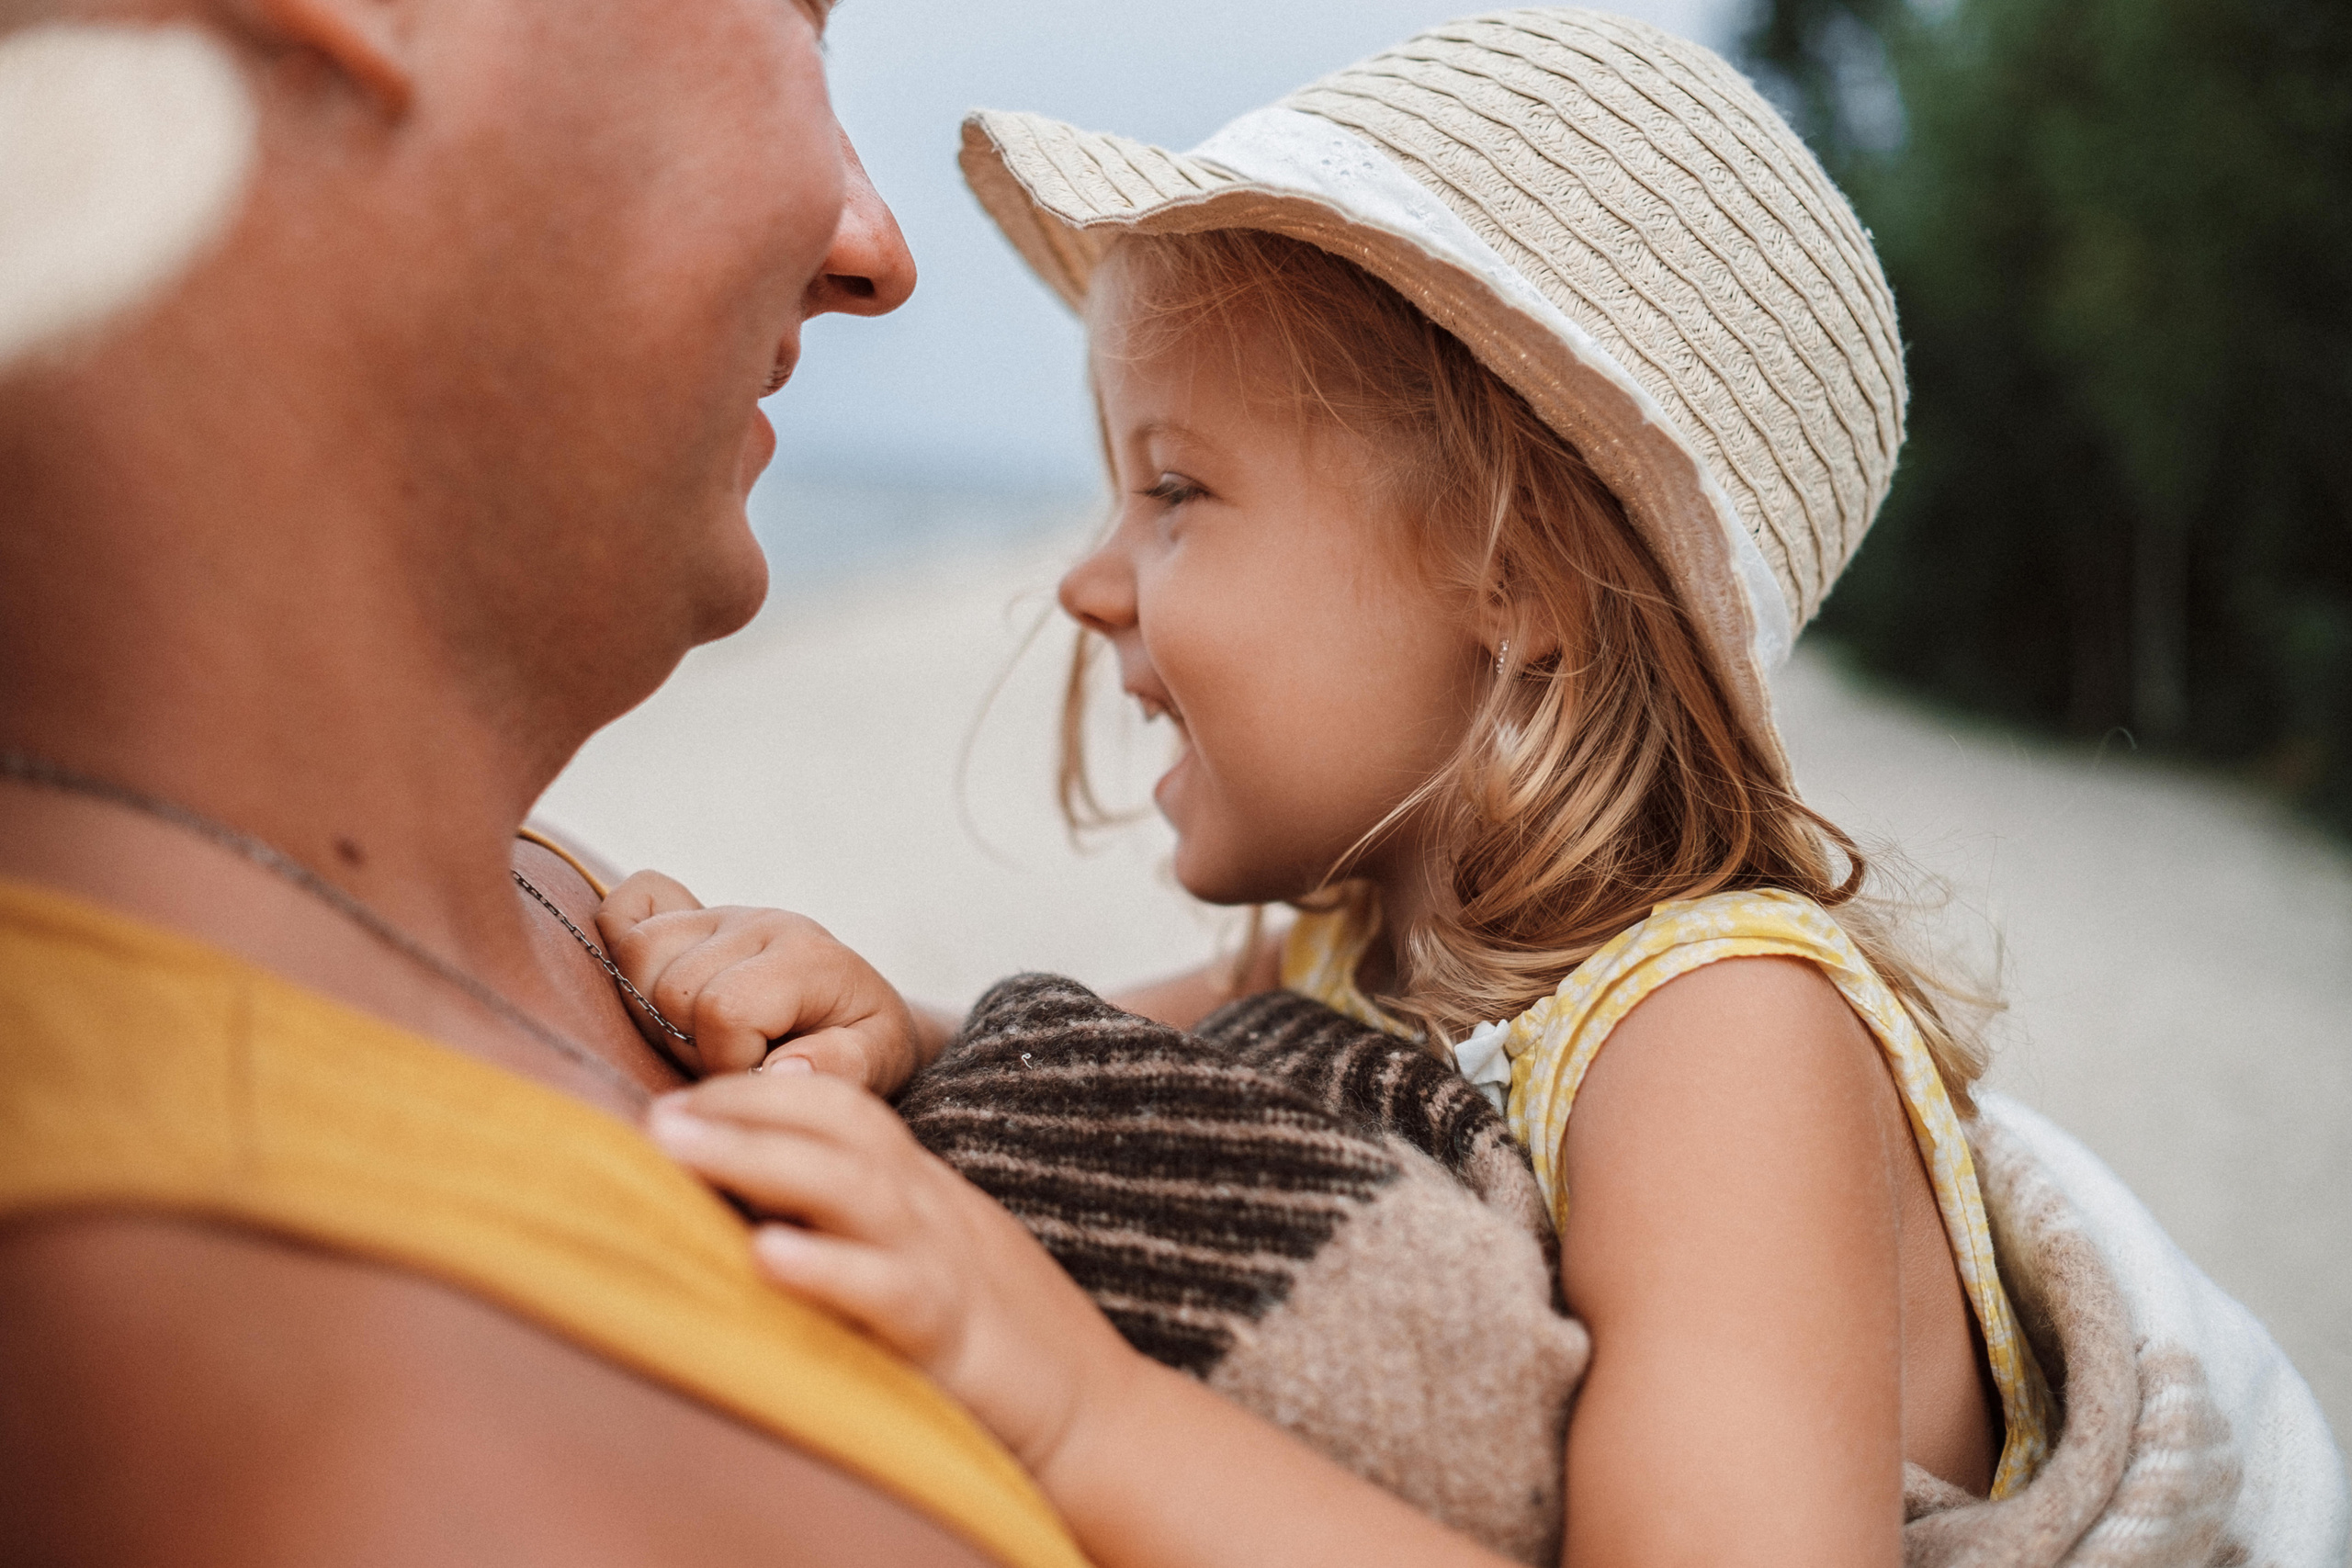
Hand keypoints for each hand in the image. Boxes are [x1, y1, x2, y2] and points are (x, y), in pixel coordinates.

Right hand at [596, 870, 925, 1089]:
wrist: (861, 1008)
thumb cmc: (866, 1041)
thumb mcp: (880, 1060)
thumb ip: (842, 1068)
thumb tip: (779, 1073)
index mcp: (805, 958)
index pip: (724, 1009)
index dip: (726, 1062)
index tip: (754, 1079)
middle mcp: (760, 924)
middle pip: (673, 987)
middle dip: (691, 1046)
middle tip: (730, 1061)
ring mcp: (721, 915)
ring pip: (640, 953)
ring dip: (654, 1011)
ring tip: (700, 1038)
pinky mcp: (692, 916)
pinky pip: (628, 905)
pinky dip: (624, 942)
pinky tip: (657, 984)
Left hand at [645, 1071, 1140, 1475]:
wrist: (1097, 1412)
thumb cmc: (998, 1337)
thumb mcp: (931, 1256)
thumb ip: (864, 1223)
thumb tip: (761, 1208)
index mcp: (921, 1187)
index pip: (839, 1104)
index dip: (758, 1090)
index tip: (681, 1097)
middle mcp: (929, 1206)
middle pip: (834, 1125)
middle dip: (739, 1108)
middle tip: (656, 1114)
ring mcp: (941, 1261)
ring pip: (850, 1185)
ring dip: (757, 1157)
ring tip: (678, 1150)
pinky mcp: (950, 1330)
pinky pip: (885, 1289)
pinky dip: (826, 1268)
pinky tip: (766, 1258)